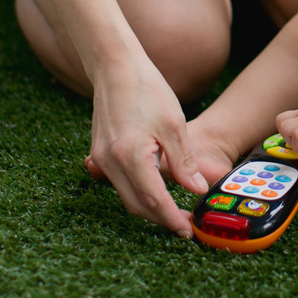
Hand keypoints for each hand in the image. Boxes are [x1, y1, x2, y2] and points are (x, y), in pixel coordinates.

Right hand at [84, 58, 208, 236]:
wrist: (115, 67)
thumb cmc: (148, 90)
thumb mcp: (174, 125)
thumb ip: (184, 161)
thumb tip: (197, 190)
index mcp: (130, 156)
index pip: (153, 200)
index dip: (171, 219)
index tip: (187, 230)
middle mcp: (110, 161)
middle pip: (136, 205)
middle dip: (160, 219)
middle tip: (184, 224)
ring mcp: (101, 158)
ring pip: (126, 196)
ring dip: (148, 207)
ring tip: (173, 211)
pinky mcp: (99, 152)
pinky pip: (118, 182)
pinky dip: (137, 191)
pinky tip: (154, 191)